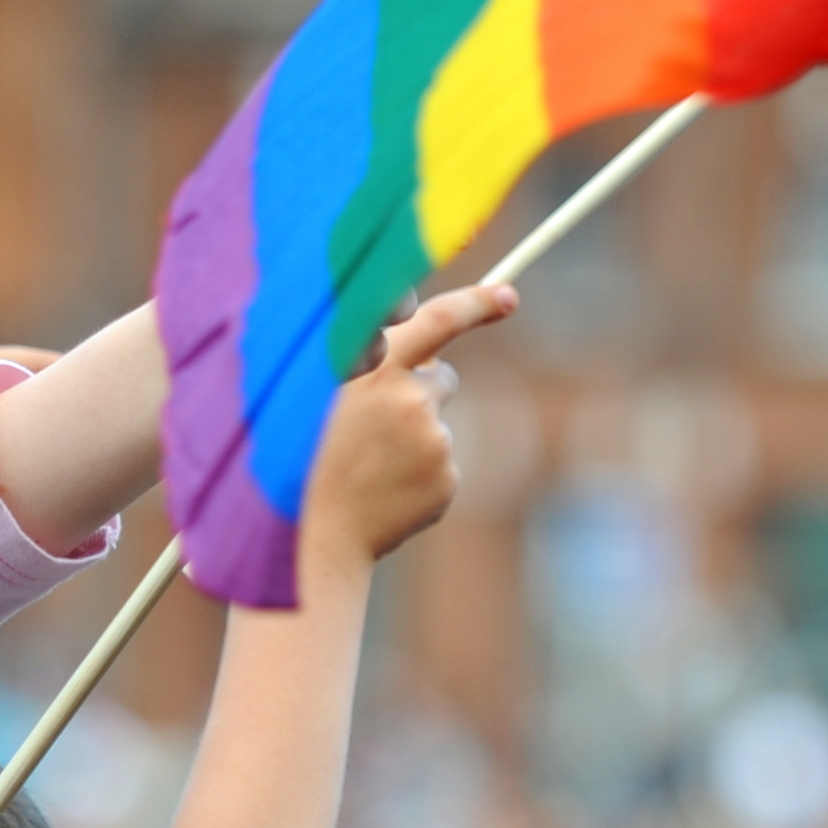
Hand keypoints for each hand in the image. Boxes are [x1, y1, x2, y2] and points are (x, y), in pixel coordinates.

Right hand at [297, 284, 514, 583]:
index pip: (437, 320)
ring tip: (376, 466)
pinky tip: (392, 489)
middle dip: (426, 391)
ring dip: (418, 438)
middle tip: (388, 423)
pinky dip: (422, 474)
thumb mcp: (331, 398)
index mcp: (372, 369)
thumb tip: (431, 354)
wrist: (325, 532)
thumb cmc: (319, 457)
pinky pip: (443, 462)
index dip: (475, 304)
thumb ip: (374, 365)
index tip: (508, 296)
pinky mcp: (447, 474)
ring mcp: (431, 437)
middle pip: (444, 377)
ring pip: (440, 424)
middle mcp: (407, 396)